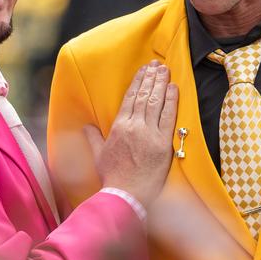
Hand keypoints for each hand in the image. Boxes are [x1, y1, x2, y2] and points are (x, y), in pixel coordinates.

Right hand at [84, 61, 177, 206]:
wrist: (126, 195)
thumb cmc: (112, 177)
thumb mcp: (99, 155)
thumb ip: (93, 137)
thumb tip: (86, 125)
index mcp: (119, 127)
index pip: (130, 98)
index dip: (138, 82)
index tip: (144, 70)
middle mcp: (134, 126)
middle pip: (144, 96)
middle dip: (151, 78)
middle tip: (157, 64)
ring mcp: (149, 134)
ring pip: (155, 102)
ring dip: (161, 84)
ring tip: (165, 70)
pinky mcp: (163, 143)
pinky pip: (168, 117)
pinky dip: (171, 101)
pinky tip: (174, 88)